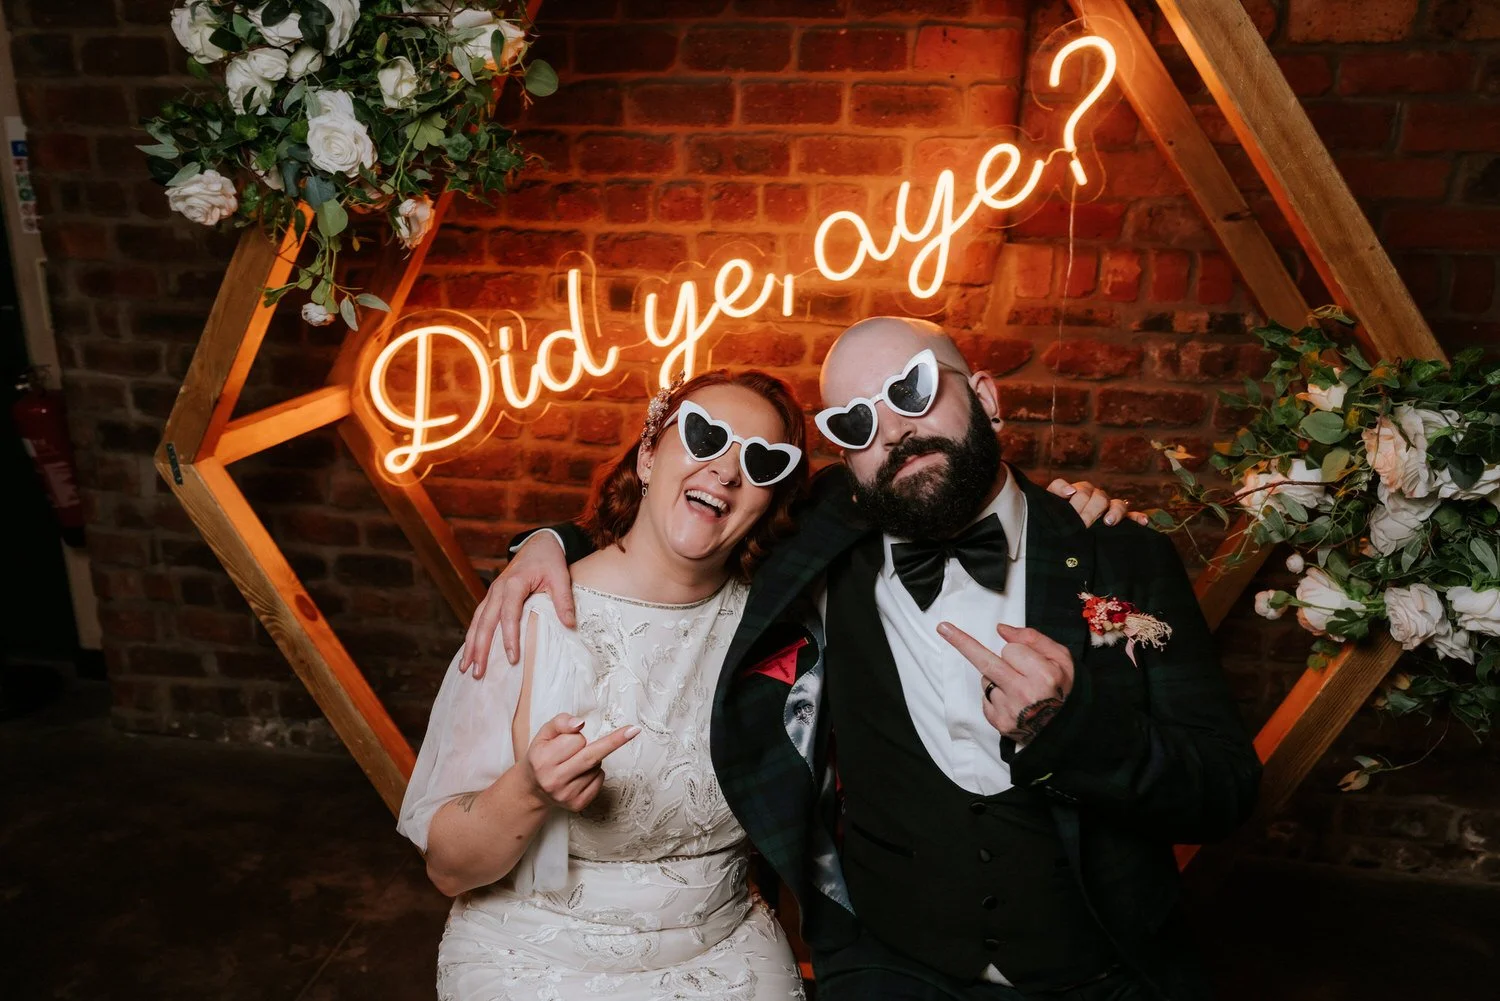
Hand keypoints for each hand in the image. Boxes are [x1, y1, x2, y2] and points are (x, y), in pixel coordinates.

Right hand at [462, 531, 574, 676]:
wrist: (539, 543)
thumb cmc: (549, 560)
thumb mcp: (560, 577)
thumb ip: (563, 601)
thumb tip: (569, 625)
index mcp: (514, 584)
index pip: (509, 615)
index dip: (509, 638)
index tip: (512, 659)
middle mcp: (497, 589)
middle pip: (485, 622)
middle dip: (480, 648)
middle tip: (478, 672)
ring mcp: (492, 593)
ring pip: (477, 622)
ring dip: (471, 645)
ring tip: (466, 668)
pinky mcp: (492, 597)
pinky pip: (479, 618)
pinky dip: (473, 636)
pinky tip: (470, 652)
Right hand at [522, 713, 639, 812]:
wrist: (532, 789)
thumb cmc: (542, 756)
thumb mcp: (544, 734)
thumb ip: (561, 722)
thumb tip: (580, 723)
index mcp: (542, 760)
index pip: (575, 741)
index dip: (577, 736)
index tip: (576, 733)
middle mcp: (553, 780)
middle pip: (592, 756)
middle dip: (614, 741)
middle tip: (634, 730)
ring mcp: (566, 795)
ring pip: (596, 767)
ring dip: (594, 759)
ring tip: (575, 762)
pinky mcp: (577, 805)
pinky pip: (599, 780)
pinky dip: (596, 772)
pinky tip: (580, 774)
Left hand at [938, 622, 1073, 743]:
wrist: (1065, 728)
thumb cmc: (1063, 689)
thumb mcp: (1062, 659)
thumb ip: (1033, 639)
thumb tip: (1001, 629)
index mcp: (1043, 676)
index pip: (1011, 650)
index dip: (1018, 651)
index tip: (1022, 654)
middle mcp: (1024, 694)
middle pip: (986, 662)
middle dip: (962, 643)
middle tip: (942, 627)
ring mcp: (1010, 711)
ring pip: (986, 680)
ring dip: (996, 677)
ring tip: (1020, 688)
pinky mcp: (1000, 723)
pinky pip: (985, 698)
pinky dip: (994, 695)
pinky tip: (1012, 701)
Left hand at [1047, 479, 1148, 527]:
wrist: (1059, 548)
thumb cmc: (1054, 527)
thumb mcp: (1049, 512)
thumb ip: (1055, 495)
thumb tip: (1070, 490)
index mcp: (1075, 496)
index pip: (1077, 488)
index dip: (1073, 491)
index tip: (1070, 496)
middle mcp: (1094, 500)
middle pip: (1097, 496)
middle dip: (1090, 509)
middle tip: (1083, 524)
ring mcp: (1107, 509)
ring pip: (1117, 503)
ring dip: (1115, 511)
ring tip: (1108, 522)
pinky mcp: (1119, 520)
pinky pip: (1132, 516)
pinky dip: (1137, 518)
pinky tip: (1143, 522)